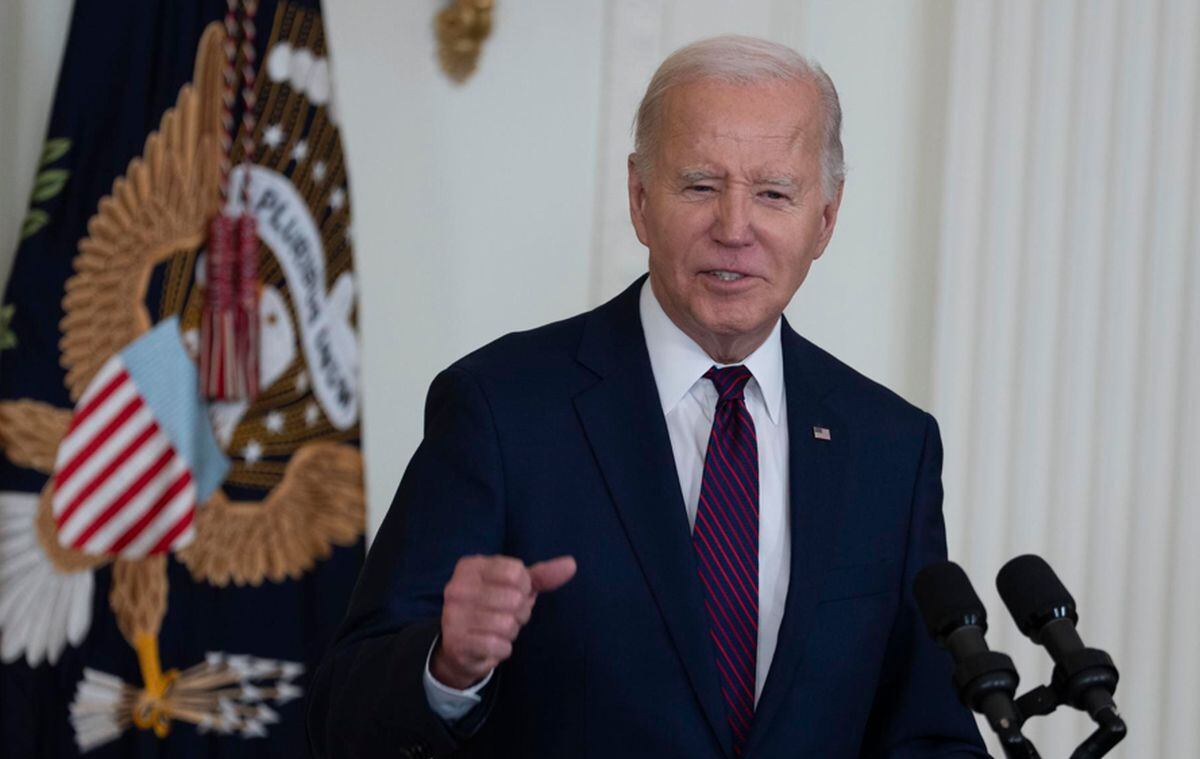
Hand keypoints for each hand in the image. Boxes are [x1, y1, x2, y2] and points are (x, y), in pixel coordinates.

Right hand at [431, 554, 575, 689]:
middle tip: (504, 615)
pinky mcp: (457, 642)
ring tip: (496, 630)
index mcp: (471, 566)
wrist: (460, 645)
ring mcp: (453, 615)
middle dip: (518, 612)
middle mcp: (457, 587)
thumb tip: (571, 564)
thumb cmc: (493, 607)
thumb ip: (542, 575)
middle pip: (515, 599)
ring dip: (510, 632)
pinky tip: (490, 644)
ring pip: (508, 624)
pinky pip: (499, 646)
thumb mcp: (516, 586)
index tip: (511, 593)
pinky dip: (502, 648)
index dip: (524, 587)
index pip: (517, 573)